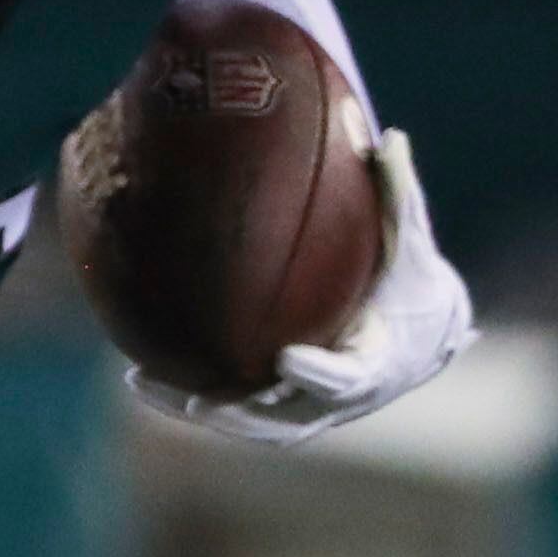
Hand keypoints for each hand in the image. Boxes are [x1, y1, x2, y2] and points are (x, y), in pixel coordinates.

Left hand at [128, 127, 475, 445]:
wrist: (418, 335)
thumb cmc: (409, 282)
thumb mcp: (409, 244)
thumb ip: (397, 197)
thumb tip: (387, 135)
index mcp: (375, 365)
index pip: (345, 378)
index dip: (318, 374)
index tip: (287, 359)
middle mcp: (338, 400)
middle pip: (282, 416)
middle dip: (240, 408)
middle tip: (198, 397)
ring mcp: (306, 411)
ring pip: (245, 421)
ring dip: (195, 404)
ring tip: (142, 381)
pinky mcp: (279, 410)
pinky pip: (230, 409)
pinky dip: (189, 396)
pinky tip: (139, 374)